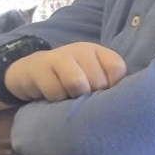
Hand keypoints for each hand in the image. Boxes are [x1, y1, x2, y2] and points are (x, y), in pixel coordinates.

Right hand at [6, 42, 126, 101]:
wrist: (31, 72)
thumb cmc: (68, 78)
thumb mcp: (90, 77)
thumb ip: (107, 84)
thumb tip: (123, 104)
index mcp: (97, 52)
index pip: (117, 68)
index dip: (113, 87)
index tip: (103, 95)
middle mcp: (81, 50)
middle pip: (98, 81)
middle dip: (91, 97)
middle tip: (81, 98)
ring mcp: (61, 56)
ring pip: (78, 84)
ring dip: (73, 98)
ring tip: (68, 97)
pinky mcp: (41, 66)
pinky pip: (56, 91)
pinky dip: (55, 100)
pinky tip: (51, 96)